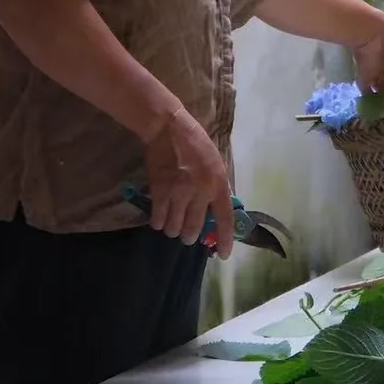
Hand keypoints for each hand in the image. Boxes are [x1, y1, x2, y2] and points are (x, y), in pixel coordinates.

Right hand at [141, 104, 234, 258]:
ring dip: (173, 230)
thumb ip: (217, 186)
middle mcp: (201, 192)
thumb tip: (217, 211)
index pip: (225, 218)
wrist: (168, 129)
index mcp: (219, 183)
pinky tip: (159, 218)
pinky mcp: (160, 192)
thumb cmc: (195, 143)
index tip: (223, 254)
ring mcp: (179, 193)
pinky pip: (158, 220)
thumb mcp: (216, 163)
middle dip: (189, 236)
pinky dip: (158, 223)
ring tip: (172, 224)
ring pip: (174, 228)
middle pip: (194, 229)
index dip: (224, 239)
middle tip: (187, 235)